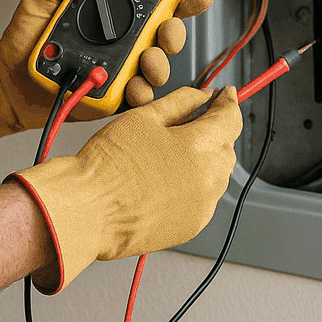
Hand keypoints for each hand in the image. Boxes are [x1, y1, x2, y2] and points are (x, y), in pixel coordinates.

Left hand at [0, 0, 212, 144]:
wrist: (7, 82)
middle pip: (168, 32)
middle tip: (168, 27)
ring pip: (158, 65)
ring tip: (147, 58)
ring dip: (161, 61)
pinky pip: (138, 96)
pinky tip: (134, 86)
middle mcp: (125, 39)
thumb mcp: (38, 3)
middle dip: (177, 29)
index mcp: (114, 12)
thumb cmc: (24, 42)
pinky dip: (142, 93)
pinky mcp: (114, 95)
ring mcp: (122, 67)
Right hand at [12, 85, 241, 291]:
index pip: (231, 117)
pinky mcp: (191, 226)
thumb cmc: (109, 166)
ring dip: (205, 161)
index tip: (225, 96)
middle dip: (214, 132)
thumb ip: (181, 102)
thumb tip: (202, 96)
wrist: (89, 210)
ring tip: (169, 156)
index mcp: (201, 147)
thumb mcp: (144, 118)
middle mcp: (209, 179)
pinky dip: (194, 186)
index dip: (228, 102)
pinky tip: (166, 180)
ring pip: (218, 175)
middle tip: (188, 124)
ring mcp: (203, 206)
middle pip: (227, 146)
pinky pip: (204, 199)